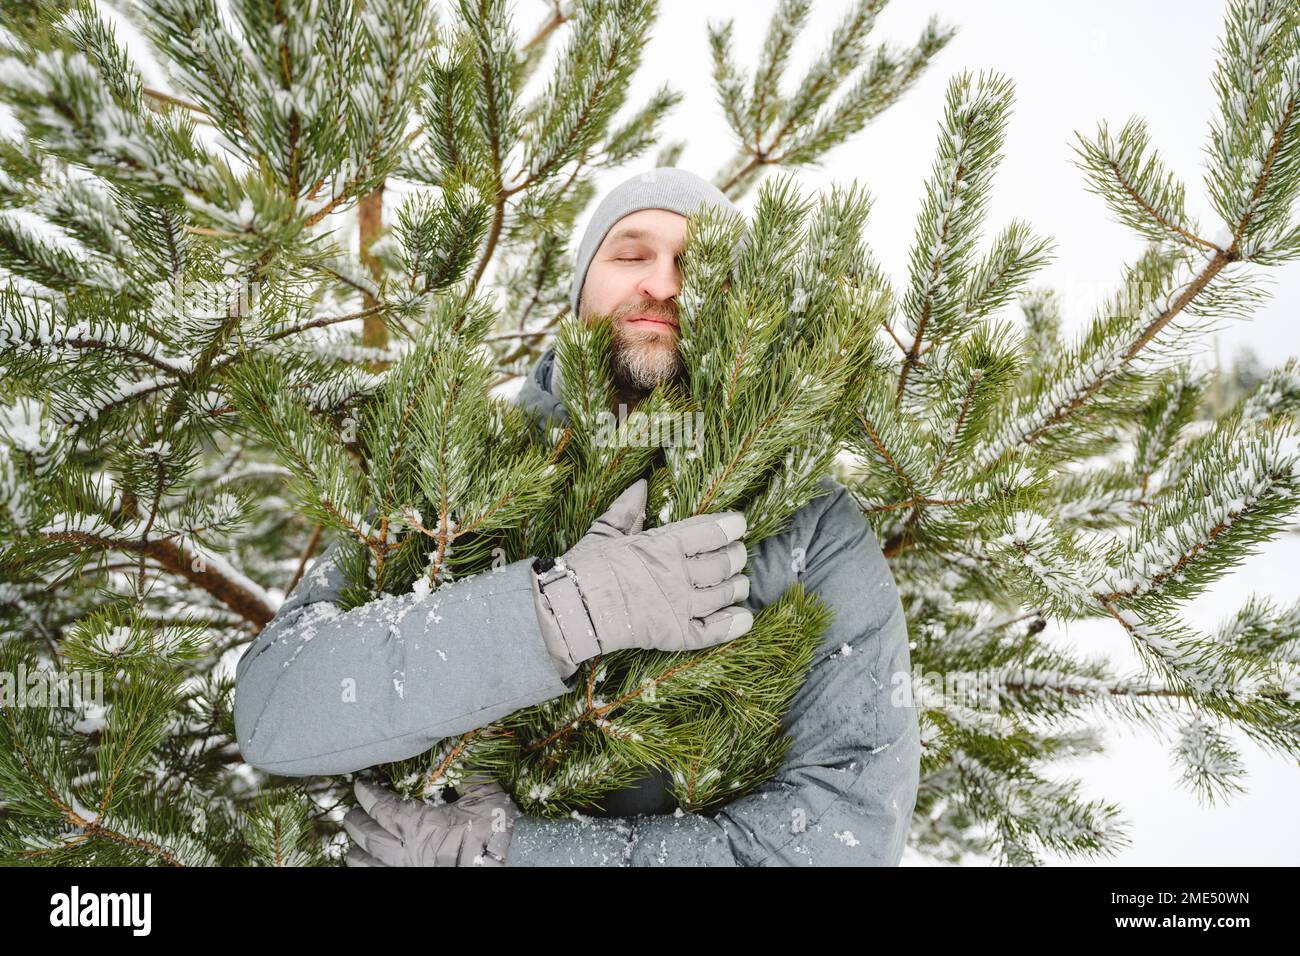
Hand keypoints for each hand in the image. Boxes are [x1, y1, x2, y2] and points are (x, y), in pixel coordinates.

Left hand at [343, 775, 519, 866]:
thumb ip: (468, 768)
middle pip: (370, 838)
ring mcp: (411, 871)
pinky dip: (373, 872)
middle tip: (350, 815)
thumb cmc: (498, 831)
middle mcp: (409, 852)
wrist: (515, 864)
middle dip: (357, 825)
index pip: (383, 807)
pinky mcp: (419, 881)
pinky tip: (371, 869)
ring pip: (371, 866)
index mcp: (421, 825)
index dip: (368, 795)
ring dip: (358, 856)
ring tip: (351, 850)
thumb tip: (463, 739)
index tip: (360, 786)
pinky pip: (385, 878)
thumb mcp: (485, 794)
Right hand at [531, 478, 752, 672]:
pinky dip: (733, 625)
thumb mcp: (605, 531)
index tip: (739, 524)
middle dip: (736, 556)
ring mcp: (679, 606)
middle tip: (738, 554)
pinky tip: (744, 617)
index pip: (709, 531)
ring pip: (723, 594)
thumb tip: (641, 485)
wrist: (570, 609)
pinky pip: (713, 631)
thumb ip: (627, 509)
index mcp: (663, 544)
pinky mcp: (675, 634)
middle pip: (722, 563)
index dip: (730, 526)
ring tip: (740, 583)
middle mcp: (678, 573)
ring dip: (737, 587)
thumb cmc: (585, 567)